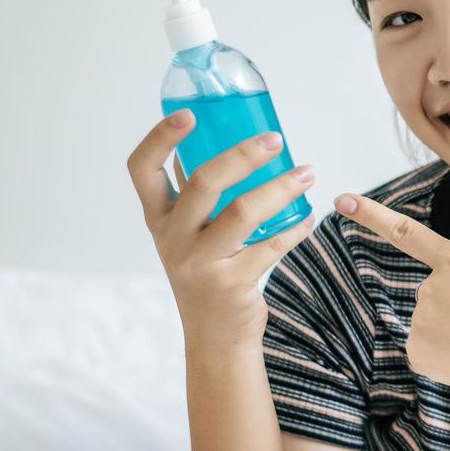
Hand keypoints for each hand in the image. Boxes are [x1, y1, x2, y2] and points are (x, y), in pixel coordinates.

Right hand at [127, 111, 315, 351]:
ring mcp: (200, 263)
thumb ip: (195, 194)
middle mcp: (172, 238)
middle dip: (242, 155)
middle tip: (275, 140)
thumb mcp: (187, 234)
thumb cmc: (206, 272)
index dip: (160, 138)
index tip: (190, 114)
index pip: (142, 169)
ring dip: (280, 188)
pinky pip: (270, 247)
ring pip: (241, 213)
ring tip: (307, 173)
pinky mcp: (231, 284)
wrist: (214, 336)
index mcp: (158, 218)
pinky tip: (307, 217)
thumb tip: (218, 140)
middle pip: (202, 183)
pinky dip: (294, 228)